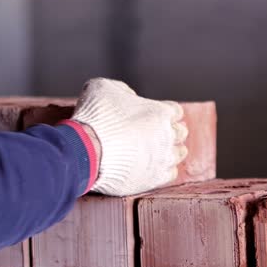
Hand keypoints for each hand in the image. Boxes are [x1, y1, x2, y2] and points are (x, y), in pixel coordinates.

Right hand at [70, 78, 188, 195]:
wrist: (86, 151)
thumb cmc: (93, 117)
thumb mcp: (103, 87)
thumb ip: (123, 90)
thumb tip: (130, 97)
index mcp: (160, 112)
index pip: (175, 111)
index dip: (165, 113)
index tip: (156, 117)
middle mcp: (167, 135)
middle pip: (180, 132)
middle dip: (171, 132)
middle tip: (158, 134)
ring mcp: (163, 158)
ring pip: (179, 154)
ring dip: (171, 151)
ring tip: (159, 151)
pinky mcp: (155, 178)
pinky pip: (171, 173)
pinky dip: (165, 170)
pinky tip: (155, 167)